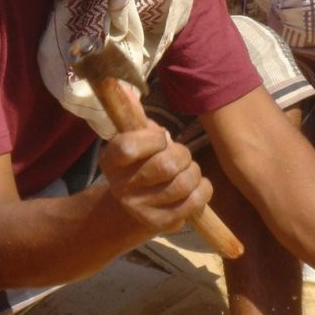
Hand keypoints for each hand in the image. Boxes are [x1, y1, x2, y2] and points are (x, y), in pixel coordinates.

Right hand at [98, 123, 212, 236]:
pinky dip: (203, 189)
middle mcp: (121, 187)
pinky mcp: (160, 224)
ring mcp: (140, 208)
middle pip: (166, 165)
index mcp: (111, 161)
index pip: (129, 147)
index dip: (153, 139)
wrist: (134, 203)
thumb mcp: (133, 138)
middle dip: (182, 154)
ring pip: (183, 184)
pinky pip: (194, 202)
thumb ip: (135, 117)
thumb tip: (128, 90)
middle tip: (180, 155)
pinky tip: (197, 185)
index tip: (161, 138)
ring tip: (189, 170)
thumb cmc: (140, 162)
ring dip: (194, 172)